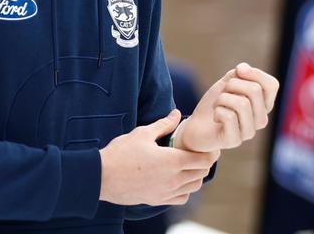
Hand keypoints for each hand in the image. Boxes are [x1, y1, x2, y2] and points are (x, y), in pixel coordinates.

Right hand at [99, 109, 220, 205]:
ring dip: (197, 176)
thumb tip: (176, 114)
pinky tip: (179, 180)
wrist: (103, 177)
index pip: (204, 160)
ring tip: (190, 166)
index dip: (210, 153)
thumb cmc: (121, 153)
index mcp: (173, 161)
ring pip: (194, 186)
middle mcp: (174, 179)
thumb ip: (164, 125)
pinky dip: (186, 189)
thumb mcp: (142, 133)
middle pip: (202, 173)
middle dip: (205, 162)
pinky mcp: (159, 200)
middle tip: (200, 153)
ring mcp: (167, 192)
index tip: (209, 147)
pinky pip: (182, 198)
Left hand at [177, 62, 278, 152]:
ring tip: (217, 105)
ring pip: (242, 103)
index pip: (272, 85)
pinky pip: (228, 117)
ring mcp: (249, 132)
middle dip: (232, 85)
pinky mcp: (234, 140)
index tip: (238, 71)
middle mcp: (261, 120)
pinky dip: (217, 110)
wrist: (196, 126)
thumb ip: (239, 74)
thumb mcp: (227, 83)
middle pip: (255, 90)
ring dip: (222, 98)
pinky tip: (215, 117)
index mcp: (263, 105)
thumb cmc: (216, 103)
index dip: (255, 73)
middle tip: (223, 94)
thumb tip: (243, 69)